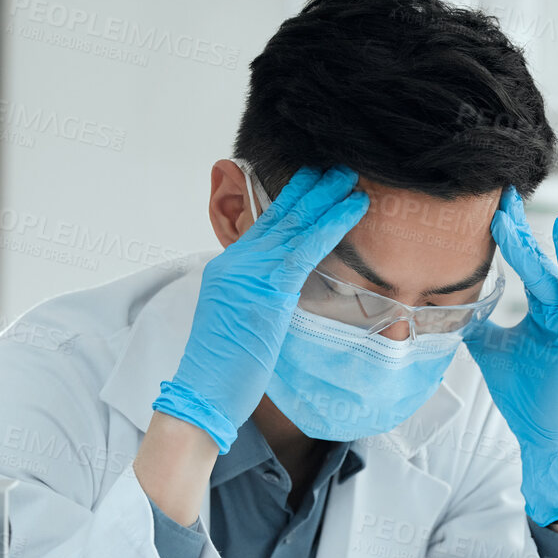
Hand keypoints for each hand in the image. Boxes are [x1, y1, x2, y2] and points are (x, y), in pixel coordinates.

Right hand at [153, 166, 367, 451]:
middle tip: (338, 166)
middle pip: (279, 215)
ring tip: (351, 176)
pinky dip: (332, 224)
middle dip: (311, 187)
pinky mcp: (267, 290)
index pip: (264, 223)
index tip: (314, 179)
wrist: (203, 391)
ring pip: (294, 224)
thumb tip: (283, 293)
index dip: (292, 198)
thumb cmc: (223, 368)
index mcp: (228, 266)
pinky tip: (353, 207)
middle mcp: (236, 261)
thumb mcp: (240, 321)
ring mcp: (249, 273)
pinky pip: (305, 248)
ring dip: (327, 196)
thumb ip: (259, 297)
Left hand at [463, 186, 557, 525]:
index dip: (510, 234)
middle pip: (536, 257)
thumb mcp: (490, 350)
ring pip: (548, 270)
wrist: (546, 434)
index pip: (525, 262)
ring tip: (510, 211)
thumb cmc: (526, 396)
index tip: (493, 206)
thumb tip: (447, 305)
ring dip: (530, 241)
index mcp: (544, 308)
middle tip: (499, 194)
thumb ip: (476, 324)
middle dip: (518, 227)